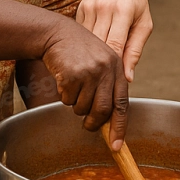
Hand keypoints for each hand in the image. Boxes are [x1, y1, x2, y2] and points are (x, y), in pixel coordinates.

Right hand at [41, 19, 129, 147]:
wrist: (57, 33)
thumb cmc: (79, 50)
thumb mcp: (101, 61)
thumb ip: (108, 84)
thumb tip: (109, 118)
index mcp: (117, 67)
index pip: (122, 103)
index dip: (119, 127)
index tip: (116, 146)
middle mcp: (106, 69)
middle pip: (103, 110)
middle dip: (94, 123)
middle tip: (88, 125)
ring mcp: (89, 72)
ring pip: (83, 107)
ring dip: (76, 106)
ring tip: (73, 89)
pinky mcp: (72, 75)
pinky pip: (67, 100)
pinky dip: (64, 96)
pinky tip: (64, 80)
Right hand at [76, 0, 153, 81]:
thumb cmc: (136, 3)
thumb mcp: (144, 24)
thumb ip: (136, 50)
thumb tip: (127, 78)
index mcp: (123, 10)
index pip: (115, 44)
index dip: (112, 66)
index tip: (111, 84)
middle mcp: (104, 7)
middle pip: (97, 45)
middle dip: (99, 65)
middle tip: (100, 85)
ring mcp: (89, 7)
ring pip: (85, 41)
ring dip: (89, 57)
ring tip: (91, 74)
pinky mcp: (79, 8)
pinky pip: (79, 34)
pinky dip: (83, 46)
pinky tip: (85, 56)